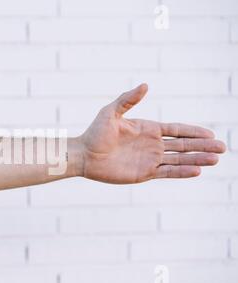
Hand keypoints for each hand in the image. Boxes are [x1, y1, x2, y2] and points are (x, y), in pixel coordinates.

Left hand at [79, 84, 225, 183]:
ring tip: (215, 159)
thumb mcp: (111, 112)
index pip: (176, 131)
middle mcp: (152, 145)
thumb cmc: (95, 132)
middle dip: (202, 146)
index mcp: (148, 129)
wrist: (84, 155)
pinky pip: (167, 172)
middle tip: (223, 148)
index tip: (210, 133)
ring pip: (179, 160)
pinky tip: (197, 170)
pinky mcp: (144, 173)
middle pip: (183, 145)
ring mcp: (149, 159)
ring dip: (197, 159)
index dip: (193, 132)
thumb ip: (128, 99)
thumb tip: (146, 85)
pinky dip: (181, 172)